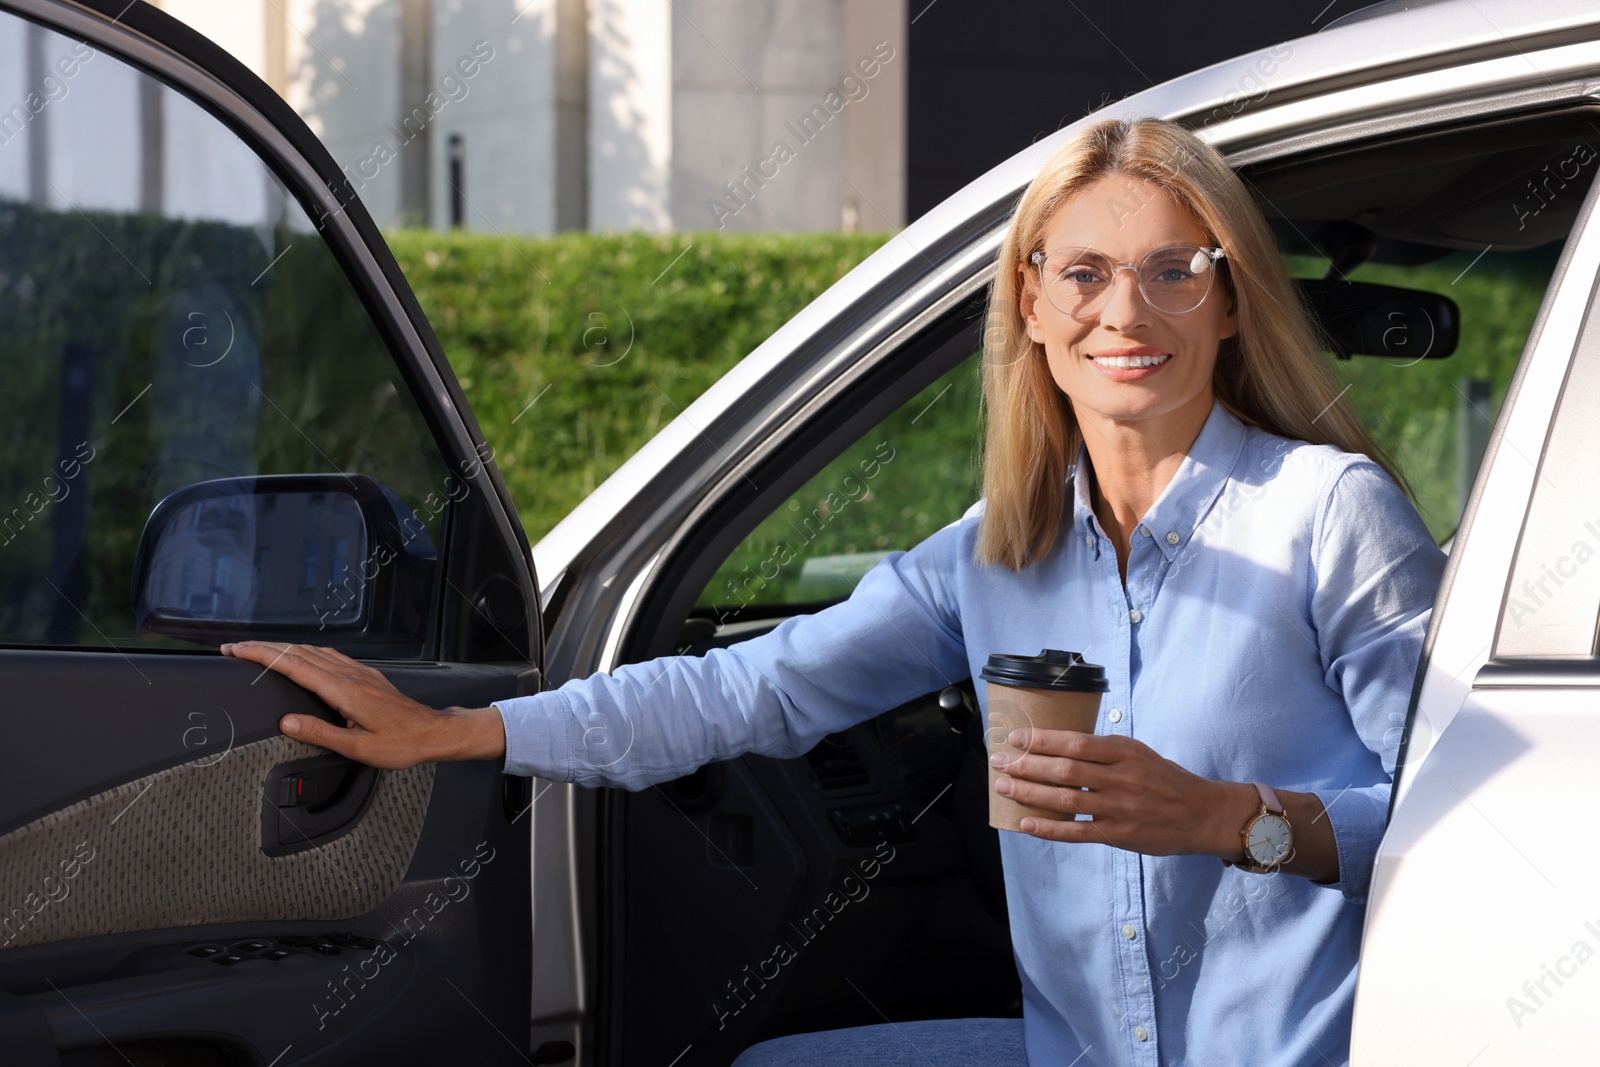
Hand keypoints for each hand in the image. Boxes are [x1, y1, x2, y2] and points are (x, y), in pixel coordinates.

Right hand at [220, 641, 505, 768]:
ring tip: (259, 650)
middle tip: (234, 648)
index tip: (235, 651)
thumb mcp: (357, 747)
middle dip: (263, 648)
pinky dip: (305, 652)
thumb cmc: (401, 743)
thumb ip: (320, 733)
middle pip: (298, 653)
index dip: (261, 656)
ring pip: (313, 651)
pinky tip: (302, 655)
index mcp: (342, 690)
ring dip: (283, 648)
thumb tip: (286, 721)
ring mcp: (358, 672)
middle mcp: (349, 675)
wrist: (434, 732)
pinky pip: (329, 656)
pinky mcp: (366, 676)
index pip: (293, 664)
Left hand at [990, 728, 1249, 857]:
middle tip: (999, 761)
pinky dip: (1048, 828)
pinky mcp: (1118, 835)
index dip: (1042, 740)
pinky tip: (1025, 822)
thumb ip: (1103, 750)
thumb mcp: (1139, 752)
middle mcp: (1121, 778)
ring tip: (1004, 787)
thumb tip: (1058, 744)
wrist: (1201, 814)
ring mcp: (1119, 808)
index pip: (1075, 742)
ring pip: (1066, 800)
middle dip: (1026, 765)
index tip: (1016, 738)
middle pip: (1065, 770)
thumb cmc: (1166, 780)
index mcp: (1125, 752)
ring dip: (1030, 793)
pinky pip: (1077, 832)